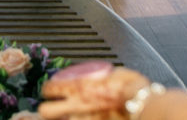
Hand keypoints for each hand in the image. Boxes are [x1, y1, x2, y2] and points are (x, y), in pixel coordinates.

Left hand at [39, 64, 153, 117]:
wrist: (141, 103)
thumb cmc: (129, 87)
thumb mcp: (111, 72)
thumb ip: (99, 76)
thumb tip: (100, 76)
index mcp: (77, 87)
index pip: (49, 89)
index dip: (48, 90)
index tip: (50, 91)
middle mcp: (75, 106)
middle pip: (45, 112)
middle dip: (47, 111)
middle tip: (52, 109)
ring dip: (63, 119)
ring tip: (69, 116)